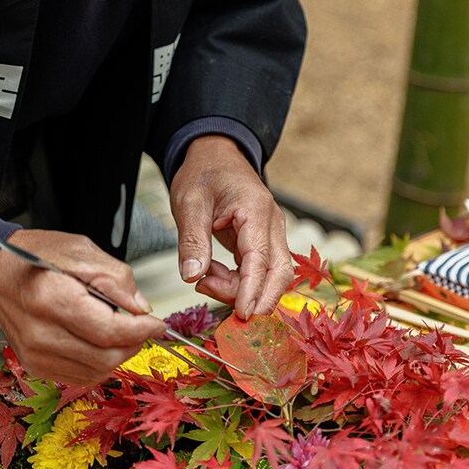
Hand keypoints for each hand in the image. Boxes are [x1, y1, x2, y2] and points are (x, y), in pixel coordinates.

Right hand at [0, 229, 164, 384]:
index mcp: (54, 300)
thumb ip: (115, 278)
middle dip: (134, 344)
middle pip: (106, 356)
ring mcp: (36, 354)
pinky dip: (99, 364)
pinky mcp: (35, 365)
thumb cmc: (34, 255)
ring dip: (118, 356)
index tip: (157, 322)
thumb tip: (140, 307)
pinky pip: (80, 376)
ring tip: (122, 333)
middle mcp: (42, 334)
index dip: (141, 330)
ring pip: (96, 372)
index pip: (110, 331)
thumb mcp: (80, 250)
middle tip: (144, 327)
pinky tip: (102, 344)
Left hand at [169, 135, 292, 319]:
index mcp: (256, 210)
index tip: (242, 314)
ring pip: (269, 275)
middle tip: (226, 312)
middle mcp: (271, 223)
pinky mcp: (261, 240)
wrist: (214, 154)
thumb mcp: (188, 202)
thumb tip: (192, 277)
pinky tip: (210, 272)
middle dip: (257, 298)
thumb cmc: (203, 173)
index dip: (252, 290)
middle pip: (279, 273)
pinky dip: (236, 279)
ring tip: (204, 278)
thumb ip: (192, 240)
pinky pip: (256, 269)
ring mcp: (270, 232)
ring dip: (239, 288)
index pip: (261, 259)